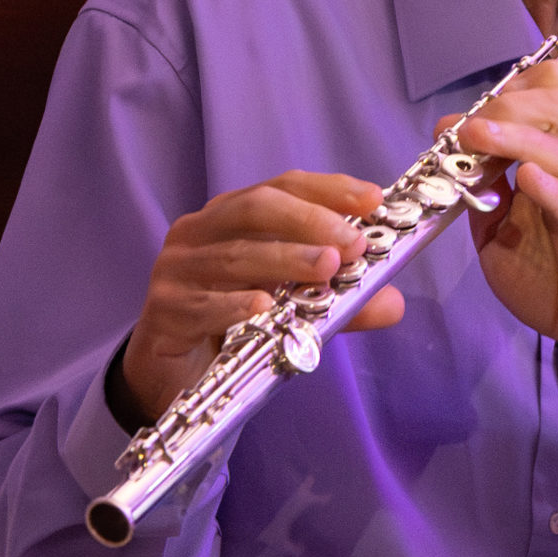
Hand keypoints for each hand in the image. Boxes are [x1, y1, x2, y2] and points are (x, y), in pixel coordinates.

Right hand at [116, 171, 404, 424]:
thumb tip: (393, 303)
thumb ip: (341, 302)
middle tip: (352, 244)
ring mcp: (177, 269)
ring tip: (327, 270)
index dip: (330, 189)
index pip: (283, 186)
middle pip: (255, 209)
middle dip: (309, 221)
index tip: (374, 198)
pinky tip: (263, 308)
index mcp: (233, 216)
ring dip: (284, 260)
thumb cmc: (235, 321)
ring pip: (233, 256)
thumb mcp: (294, 304)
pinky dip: (234, 305)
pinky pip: (202, 305)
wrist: (174, 370)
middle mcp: (200, 232)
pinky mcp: (164, 311)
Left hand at [445, 60, 557, 403]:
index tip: (458, 120)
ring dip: (518, 140)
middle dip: (507, 109)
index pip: (544, 103)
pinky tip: (528, 180)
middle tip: (467, 128)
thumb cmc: (557, 279)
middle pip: (557, 110)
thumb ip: (483, 199)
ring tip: (479, 137)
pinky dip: (554, 191)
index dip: (504, 97)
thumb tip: (451, 161)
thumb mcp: (501, 235)